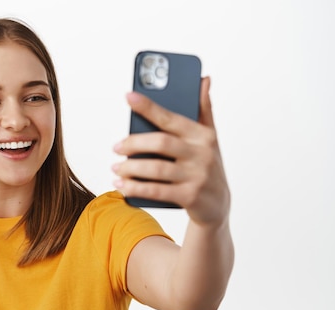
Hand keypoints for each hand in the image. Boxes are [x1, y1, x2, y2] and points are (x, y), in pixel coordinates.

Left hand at [112, 77, 229, 226]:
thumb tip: (203, 79)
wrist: (218, 206)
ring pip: (156, 168)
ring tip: (116, 168)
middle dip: (133, 143)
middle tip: (116, 147)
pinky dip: (136, 188)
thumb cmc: (207, 166)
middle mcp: (202, 154)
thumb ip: (204, 109)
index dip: (149, 106)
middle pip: (161, 143)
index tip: (129, 96)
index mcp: (203, 135)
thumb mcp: (209, 138)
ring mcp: (197, 177)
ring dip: (131, 168)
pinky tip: (122, 186)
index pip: (171, 118)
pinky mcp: (190, 197)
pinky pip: (157, 191)